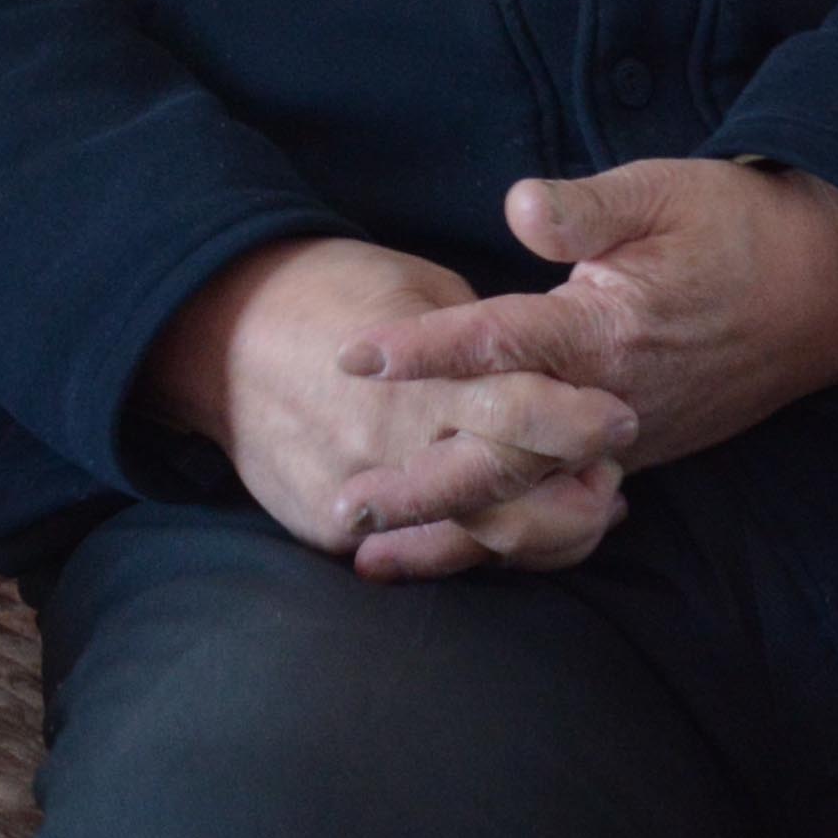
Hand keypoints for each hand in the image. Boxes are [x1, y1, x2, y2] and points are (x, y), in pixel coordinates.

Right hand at [141, 235, 638, 581]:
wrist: (215, 330)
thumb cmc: (328, 289)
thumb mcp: (415, 285)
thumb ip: (483, 341)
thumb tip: (550, 375)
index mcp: (415, 379)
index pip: (519, 415)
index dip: (581, 423)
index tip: (621, 418)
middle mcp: (387, 447)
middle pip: (509, 500)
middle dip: (576, 496)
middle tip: (611, 476)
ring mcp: (356, 497)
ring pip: (475, 544)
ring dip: (543, 533)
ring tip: (583, 510)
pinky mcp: (329, 528)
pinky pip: (420, 552)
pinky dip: (476, 546)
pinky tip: (510, 529)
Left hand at [335, 159, 837, 572]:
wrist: (827, 288)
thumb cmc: (735, 228)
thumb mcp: (661, 193)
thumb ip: (585, 208)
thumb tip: (518, 206)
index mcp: (606, 332)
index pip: (498, 347)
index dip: (423, 351)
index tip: (353, 357)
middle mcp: (612, 401)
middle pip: (503, 457)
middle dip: (421, 485)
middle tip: (342, 505)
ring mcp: (628, 438)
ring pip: (530, 499)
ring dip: (450, 528)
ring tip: (371, 553)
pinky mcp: (637, 451)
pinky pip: (561, 505)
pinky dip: (503, 533)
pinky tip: (452, 549)